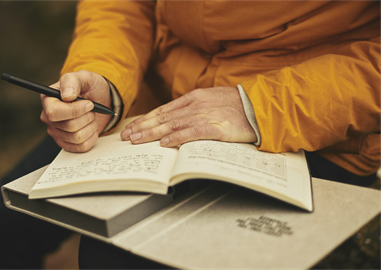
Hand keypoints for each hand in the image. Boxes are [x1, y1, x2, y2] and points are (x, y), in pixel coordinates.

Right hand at [40, 70, 111, 151]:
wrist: (100, 100)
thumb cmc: (89, 87)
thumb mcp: (84, 77)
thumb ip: (73, 81)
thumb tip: (67, 96)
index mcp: (48, 100)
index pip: (53, 113)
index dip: (74, 110)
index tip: (89, 103)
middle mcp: (49, 117)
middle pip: (69, 126)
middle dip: (87, 117)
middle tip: (91, 108)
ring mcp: (57, 132)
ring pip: (77, 137)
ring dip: (91, 126)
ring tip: (91, 117)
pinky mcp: (66, 143)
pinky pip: (82, 147)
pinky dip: (92, 137)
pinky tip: (91, 127)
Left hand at [120, 86, 255, 146]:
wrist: (261, 106)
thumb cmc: (237, 106)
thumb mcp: (211, 100)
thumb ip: (193, 108)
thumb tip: (174, 120)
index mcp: (194, 98)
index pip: (163, 110)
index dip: (146, 119)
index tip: (132, 127)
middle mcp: (196, 105)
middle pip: (163, 117)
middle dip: (142, 127)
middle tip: (126, 136)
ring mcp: (205, 115)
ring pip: (172, 125)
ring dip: (152, 133)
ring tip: (137, 140)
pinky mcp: (216, 127)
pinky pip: (192, 133)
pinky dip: (176, 138)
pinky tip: (164, 143)